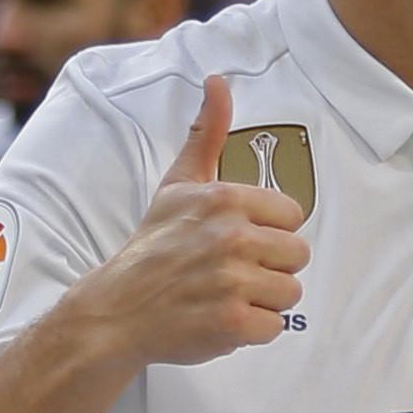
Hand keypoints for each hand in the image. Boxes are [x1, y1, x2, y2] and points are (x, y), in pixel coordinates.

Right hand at [59, 74, 308, 369]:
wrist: (115, 310)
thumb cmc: (152, 246)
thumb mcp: (178, 183)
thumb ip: (207, 134)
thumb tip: (218, 81)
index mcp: (225, 200)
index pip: (292, 216)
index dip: (268, 232)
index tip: (236, 241)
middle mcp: (231, 237)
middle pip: (297, 255)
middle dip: (268, 268)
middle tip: (229, 272)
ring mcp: (232, 282)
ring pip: (289, 293)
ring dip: (262, 300)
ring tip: (225, 295)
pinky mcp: (232, 323)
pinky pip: (274, 327)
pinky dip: (251, 330)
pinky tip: (220, 318)